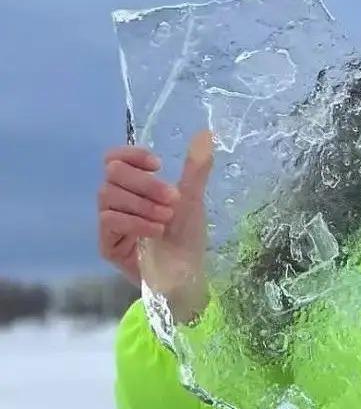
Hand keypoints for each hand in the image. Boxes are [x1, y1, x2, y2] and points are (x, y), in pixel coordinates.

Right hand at [97, 130, 213, 321]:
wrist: (187, 273)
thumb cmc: (187, 236)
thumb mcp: (193, 199)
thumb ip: (196, 169)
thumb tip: (206, 135)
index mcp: (135, 185)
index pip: (115, 158)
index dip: (132, 155)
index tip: (159, 166)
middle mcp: (117, 199)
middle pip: (113, 173)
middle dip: (146, 184)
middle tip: (173, 200)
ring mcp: (110, 221)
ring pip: (109, 196)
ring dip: (143, 204)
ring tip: (167, 218)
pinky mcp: (106, 243)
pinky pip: (110, 220)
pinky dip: (136, 222)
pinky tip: (156, 231)